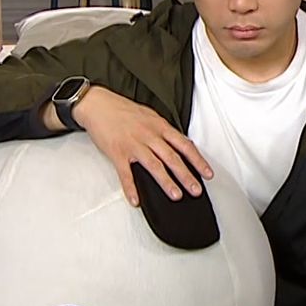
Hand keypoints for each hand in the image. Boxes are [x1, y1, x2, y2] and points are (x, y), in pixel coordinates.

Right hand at [67, 86, 212, 205]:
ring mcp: (133, 145)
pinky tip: (137, 200)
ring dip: (166, 182)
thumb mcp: (150, 116)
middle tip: (196, 190)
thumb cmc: (123, 110)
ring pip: (154, 166)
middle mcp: (149, 135)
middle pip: (172, 158)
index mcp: (160, 126)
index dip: (198, 160)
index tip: (208, 173)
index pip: (184, 145)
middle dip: (186, 175)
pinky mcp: (117, 153)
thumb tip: (180, 144)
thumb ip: (164, 131)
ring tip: (176, 195)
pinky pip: (126, 174)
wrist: (98, 104)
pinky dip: (131, 188)